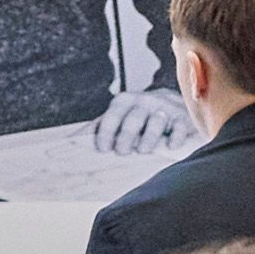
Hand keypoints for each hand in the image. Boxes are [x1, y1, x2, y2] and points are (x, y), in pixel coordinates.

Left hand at [86, 80, 201, 158]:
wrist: (172, 102)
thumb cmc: (139, 114)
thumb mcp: (119, 115)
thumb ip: (99, 125)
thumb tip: (72, 139)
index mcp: (126, 101)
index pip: (114, 114)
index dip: (107, 130)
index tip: (103, 148)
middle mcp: (145, 102)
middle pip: (134, 118)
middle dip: (127, 135)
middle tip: (122, 152)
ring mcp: (164, 108)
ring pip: (156, 121)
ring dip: (149, 137)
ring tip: (143, 150)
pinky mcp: (182, 117)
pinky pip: (179, 126)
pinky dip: (175, 136)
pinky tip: (171, 146)